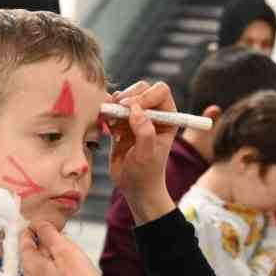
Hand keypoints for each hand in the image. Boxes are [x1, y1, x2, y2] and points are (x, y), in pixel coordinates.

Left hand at [19, 221, 110, 275]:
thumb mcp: (65, 250)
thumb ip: (49, 234)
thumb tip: (38, 224)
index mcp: (28, 264)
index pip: (23, 239)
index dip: (35, 229)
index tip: (48, 226)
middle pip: (31, 256)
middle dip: (46, 248)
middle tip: (66, 245)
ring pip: (39, 272)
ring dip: (51, 264)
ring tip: (70, 264)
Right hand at [107, 81, 179, 223]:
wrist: (134, 187)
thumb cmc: (146, 174)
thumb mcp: (147, 155)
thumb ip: (144, 132)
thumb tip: (135, 109)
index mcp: (168, 117)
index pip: (160, 91)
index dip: (145, 95)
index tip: (130, 108)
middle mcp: (154, 113)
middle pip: (142, 88)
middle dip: (128, 97)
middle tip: (117, 111)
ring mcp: (137, 117)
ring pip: (125, 95)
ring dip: (115, 105)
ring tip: (113, 124)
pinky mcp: (122, 123)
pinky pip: (113, 107)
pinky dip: (107, 112)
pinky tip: (108, 128)